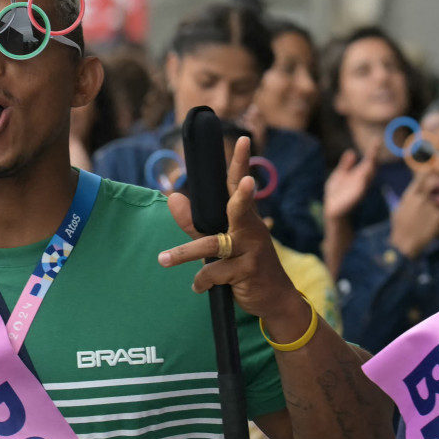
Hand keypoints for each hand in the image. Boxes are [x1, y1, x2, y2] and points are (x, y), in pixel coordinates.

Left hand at [155, 134, 308, 338]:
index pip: (240, 185)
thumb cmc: (245, 265)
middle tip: (245, 183)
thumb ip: (195, 223)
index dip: (241, 162)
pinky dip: (201, 281)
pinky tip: (199, 286)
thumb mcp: (221, 244)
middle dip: (243, 195)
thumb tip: (173, 198)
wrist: (274, 298)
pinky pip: (214, 273)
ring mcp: (251, 250)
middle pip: (241, 208)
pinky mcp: (247, 272)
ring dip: (185, 253)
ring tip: (163, 259)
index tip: (242, 140)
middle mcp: (251, 229)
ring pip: (214, 245)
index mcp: (245, 218)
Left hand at [323, 149, 376, 221]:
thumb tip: (351, 152)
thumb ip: (345, 165)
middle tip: (377, 144)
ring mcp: (360, 189)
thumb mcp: (339, 175)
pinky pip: (361, 189)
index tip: (376, 141)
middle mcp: (362, 180)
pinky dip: (363, 182)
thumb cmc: (336, 193)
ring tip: (373, 155)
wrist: (332, 210)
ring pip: (368, 176)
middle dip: (374, 156)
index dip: (373, 151)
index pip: (368, 161)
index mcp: (359, 174)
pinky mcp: (355, 197)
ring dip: (371, 166)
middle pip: (371, 167)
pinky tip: (365, 174)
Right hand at [387, 172, 438, 258]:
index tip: (433, 166)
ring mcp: (430, 207)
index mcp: (409, 196)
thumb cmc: (399, 229)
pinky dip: (437, 220)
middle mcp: (420, 198)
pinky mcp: (438, 217)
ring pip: (438, 201)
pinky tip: (429, 228)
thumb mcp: (399, 210)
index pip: (421, 177)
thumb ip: (409, 200)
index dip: (428, 170)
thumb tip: (414, 194)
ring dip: (434, 208)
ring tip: (425, 220)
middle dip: (437, 183)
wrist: (403, 246)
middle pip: (432, 184)